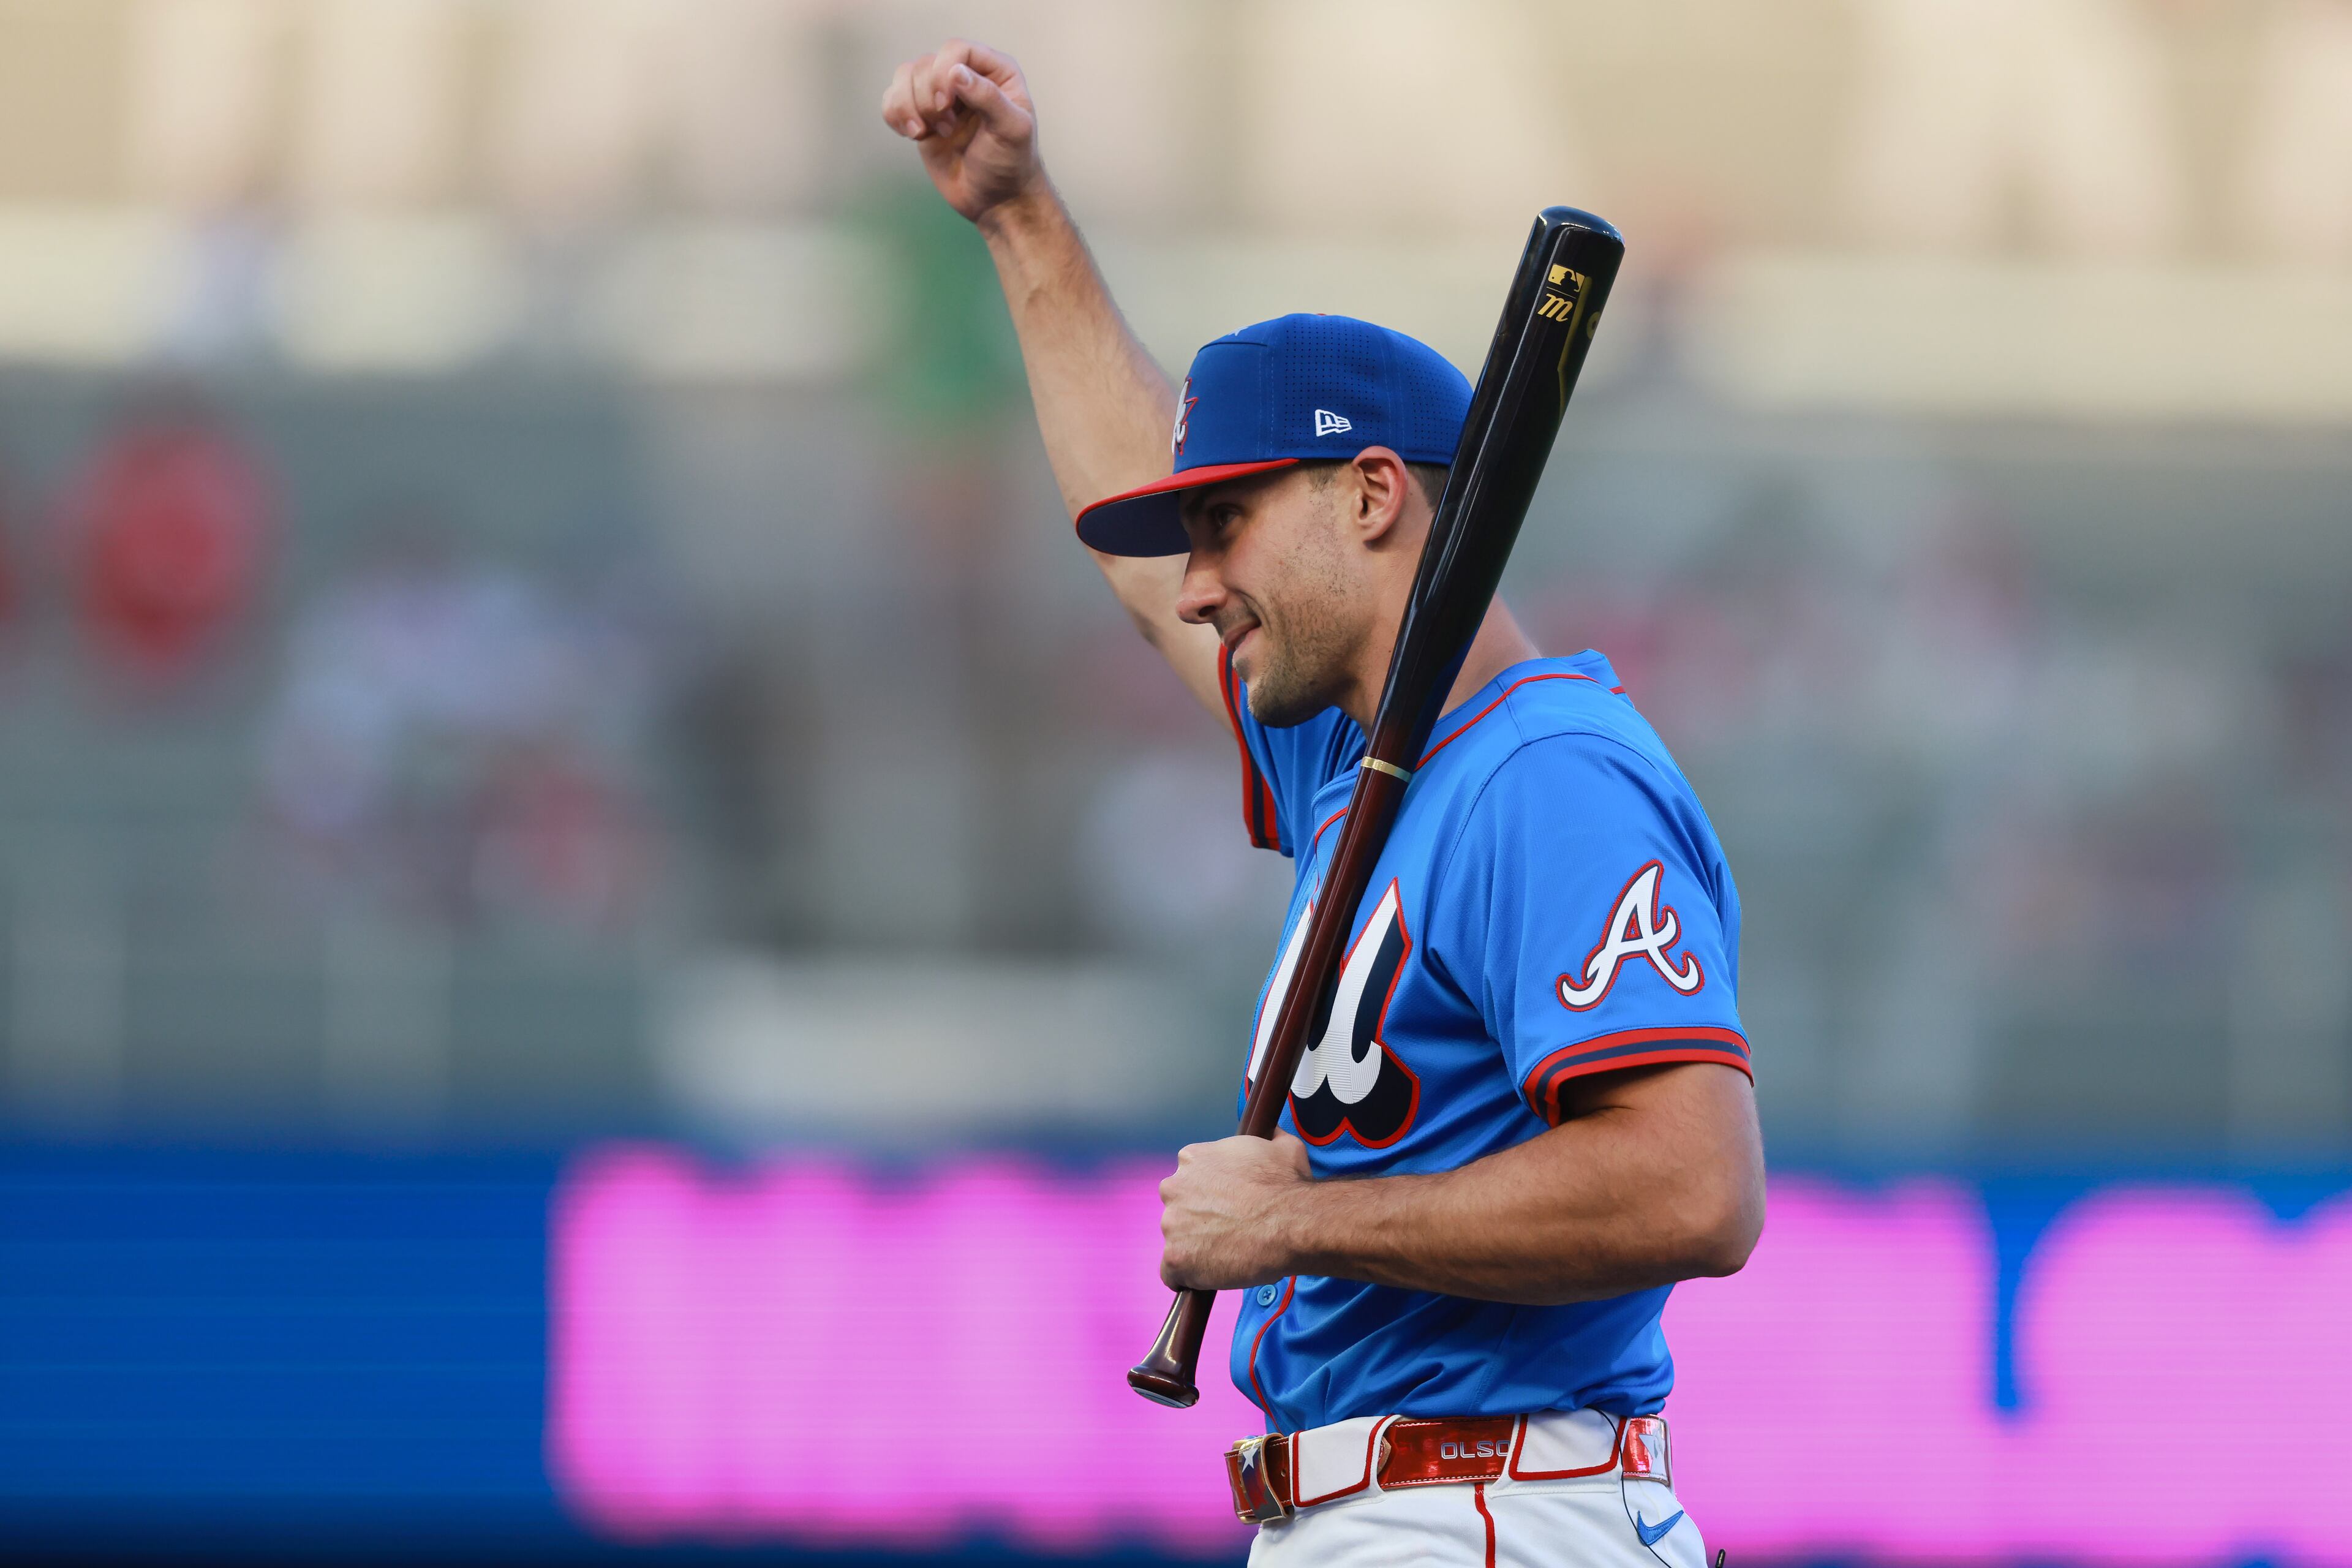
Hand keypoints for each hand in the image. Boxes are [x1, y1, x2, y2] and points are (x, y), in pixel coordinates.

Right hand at [879, 39, 1041, 225]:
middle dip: (927, 98)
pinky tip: (913, 135)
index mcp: (995, 71)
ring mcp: (940, 96)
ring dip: (908, 106)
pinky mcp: (921, 116)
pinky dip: (894, 115)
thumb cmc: (1011, 163)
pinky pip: (892, 99)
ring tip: (926, 133)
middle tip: (947, 128)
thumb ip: (988, 96)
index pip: (956, 49)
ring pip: (904, 77)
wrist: (997, 199)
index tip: (947, 104)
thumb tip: (955, 72)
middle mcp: (965, 77)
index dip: (944, 72)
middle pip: (926, 64)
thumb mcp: (1011, 129)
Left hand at [1156, 1132, 1313, 1290]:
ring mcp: (1171, 1224)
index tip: (1227, 1205)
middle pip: (1179, 1208)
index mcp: (1192, 1158)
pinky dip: (1188, 1277)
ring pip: (1178, 1240)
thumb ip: (1268, 1137)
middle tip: (1229, 1230)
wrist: (1292, 1224)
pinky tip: (1210, 1276)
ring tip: (1228, 1255)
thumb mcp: (1282, 1146)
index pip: (1190, 1178)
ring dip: (1196, 1247)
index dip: (1209, 1194)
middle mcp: (1174, 1187)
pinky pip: (1172, 1273)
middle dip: (1198, 1219)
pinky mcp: (1175, 1257)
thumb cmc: (1288, 1185)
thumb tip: (1271, 1131)